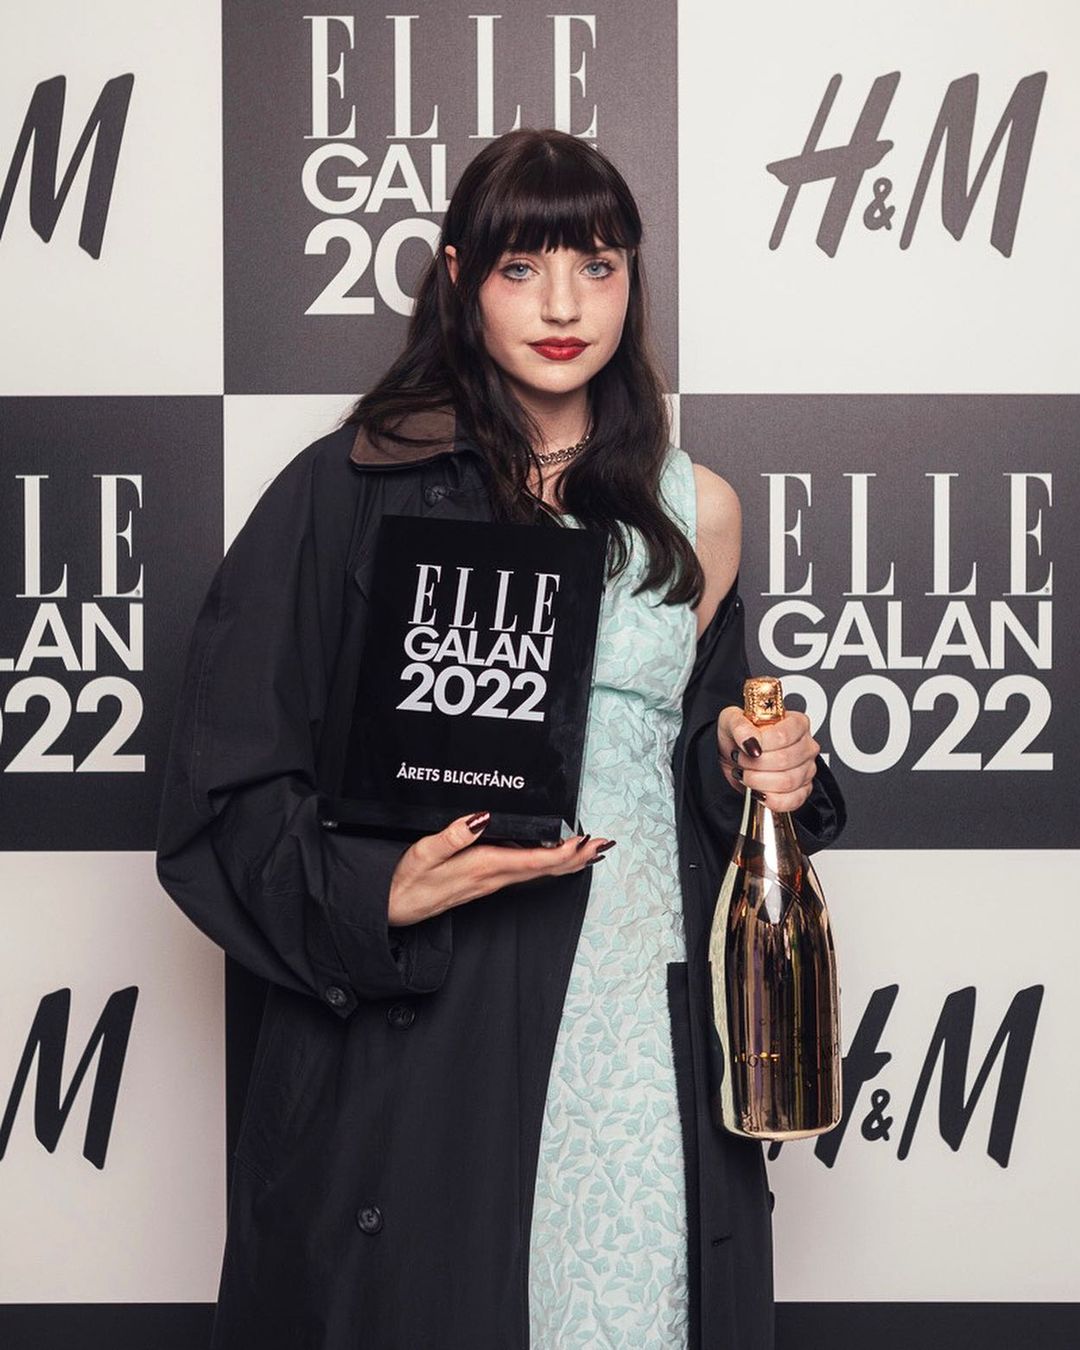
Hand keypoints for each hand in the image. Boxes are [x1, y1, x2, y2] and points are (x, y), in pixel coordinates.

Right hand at [388, 812, 614, 925]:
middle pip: (545, 867)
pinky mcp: (486, 882)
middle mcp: (493, 877)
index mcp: (482, 866)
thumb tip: (482, 818)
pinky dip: (548, 864)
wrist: (394, 910)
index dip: (564, 852)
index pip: (533, 859)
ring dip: (567, 861)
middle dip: (577, 856)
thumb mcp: (424, 853)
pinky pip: (526, 872)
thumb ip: (452, 835)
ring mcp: (492, 882)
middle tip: (605, 844)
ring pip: (539, 871)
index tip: (587, 842)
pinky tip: (557, 859)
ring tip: (592, 850)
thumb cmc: (407, 881)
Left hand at [714, 706, 818, 813]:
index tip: (745, 746)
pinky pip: (791, 801)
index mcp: (796, 723)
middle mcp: (806, 746)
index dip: (761, 744)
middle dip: (755, 764)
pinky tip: (757, 791)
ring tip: (746, 773)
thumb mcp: (731, 721)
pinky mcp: (801, 791)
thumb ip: (740, 727)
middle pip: (785, 760)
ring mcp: (807, 770)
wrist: (734, 756)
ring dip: (758, 781)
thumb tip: (751, 742)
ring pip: (787, 782)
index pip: (784, 736)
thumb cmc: (738, 736)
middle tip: (741, 760)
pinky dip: (770, 799)